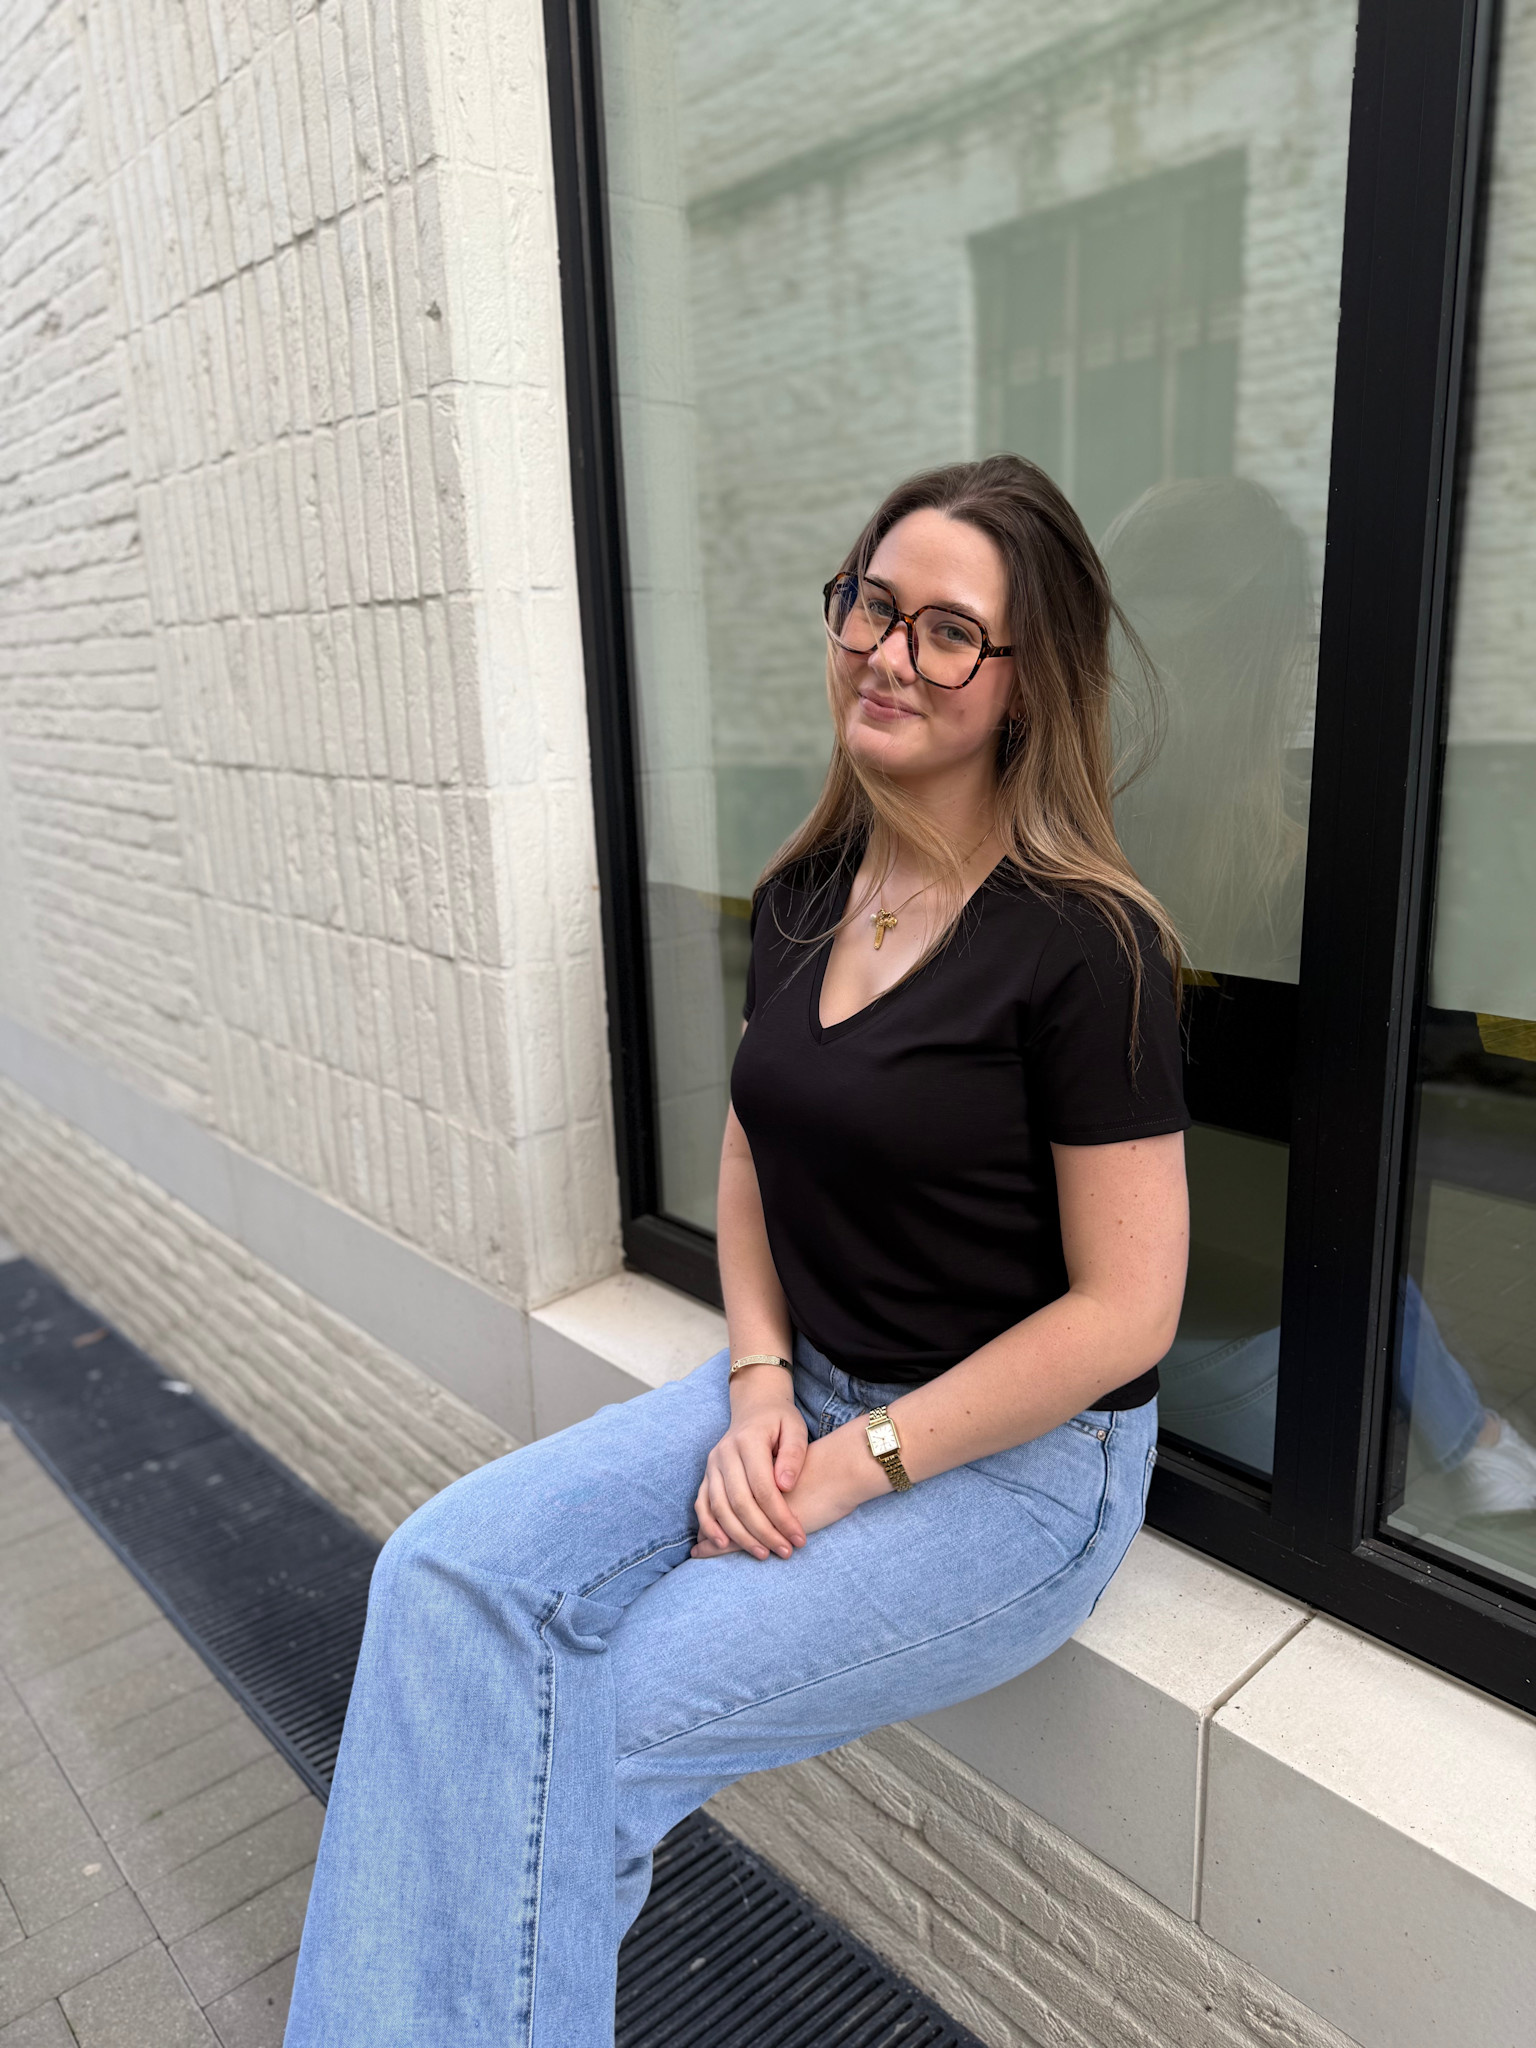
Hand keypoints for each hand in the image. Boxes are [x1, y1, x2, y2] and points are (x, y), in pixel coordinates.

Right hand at [692, 1416, 886, 1558]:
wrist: (755, 1408)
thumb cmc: (780, 1421)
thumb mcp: (795, 1428)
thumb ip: (793, 1454)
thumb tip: (785, 1486)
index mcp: (748, 1441)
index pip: (764, 1487)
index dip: (781, 1517)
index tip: (799, 1537)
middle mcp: (725, 1453)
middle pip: (740, 1501)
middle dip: (764, 1531)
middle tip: (785, 1551)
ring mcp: (712, 1465)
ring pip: (719, 1507)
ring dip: (739, 1535)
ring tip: (762, 1554)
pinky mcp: (706, 1475)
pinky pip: (702, 1504)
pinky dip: (709, 1526)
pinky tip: (723, 1545)